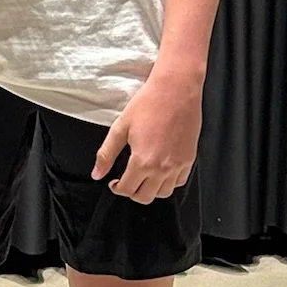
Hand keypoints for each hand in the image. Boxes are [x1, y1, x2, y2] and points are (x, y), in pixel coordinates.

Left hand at [91, 65, 203, 203]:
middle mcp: (162, 168)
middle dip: (132, 192)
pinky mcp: (189, 158)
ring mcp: (178, 165)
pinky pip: (179, 182)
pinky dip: (169, 182)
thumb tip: (97, 174)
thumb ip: (106, 154)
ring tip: (143, 177)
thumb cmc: (148, 104)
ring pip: (163, 193)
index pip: (127, 189)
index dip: (116, 188)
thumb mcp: (120, 127)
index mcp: (142, 161)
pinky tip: (161, 171)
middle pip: (144, 197)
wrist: (176, 89)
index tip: (114, 182)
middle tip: (127, 181)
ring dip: (151, 190)